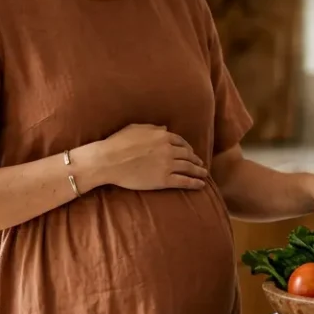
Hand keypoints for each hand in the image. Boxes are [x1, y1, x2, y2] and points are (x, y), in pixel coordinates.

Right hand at [89, 124, 207, 190]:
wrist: (109, 160)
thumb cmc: (118, 143)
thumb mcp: (136, 128)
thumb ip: (153, 128)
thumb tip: (165, 128)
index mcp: (162, 136)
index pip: (181, 142)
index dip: (188, 148)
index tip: (191, 152)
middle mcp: (168, 149)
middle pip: (187, 155)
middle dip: (195, 159)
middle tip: (200, 164)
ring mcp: (167, 165)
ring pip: (189, 168)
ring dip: (199, 171)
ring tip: (204, 174)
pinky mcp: (164, 180)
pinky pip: (184, 181)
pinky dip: (194, 183)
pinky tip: (201, 185)